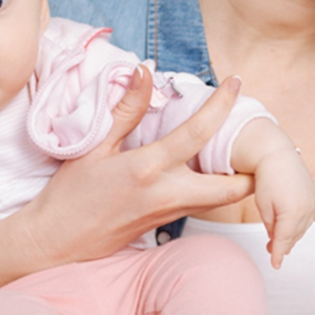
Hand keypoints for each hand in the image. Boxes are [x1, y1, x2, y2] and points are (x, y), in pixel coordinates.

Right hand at [8, 69, 254, 268]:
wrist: (56, 242)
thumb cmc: (71, 194)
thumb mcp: (93, 146)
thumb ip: (125, 110)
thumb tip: (143, 71)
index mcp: (149, 168)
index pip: (198, 132)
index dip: (222, 105)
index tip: (236, 83)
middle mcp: (168, 194)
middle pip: (233, 188)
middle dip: (253, 168)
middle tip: (257, 138)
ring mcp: (170, 214)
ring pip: (223, 202)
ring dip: (238, 181)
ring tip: (240, 151)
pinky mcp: (167, 225)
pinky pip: (203, 206)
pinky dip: (216, 190)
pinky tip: (210, 171)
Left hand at [254, 147, 314, 267]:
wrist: (275, 154)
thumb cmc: (266, 179)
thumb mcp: (264, 207)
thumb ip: (272, 226)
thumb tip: (278, 238)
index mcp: (291, 213)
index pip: (284, 240)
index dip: (278, 254)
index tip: (275, 265)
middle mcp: (307, 209)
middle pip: (295, 234)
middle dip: (283, 244)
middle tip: (272, 250)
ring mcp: (314, 200)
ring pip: (306, 225)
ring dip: (295, 233)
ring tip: (283, 239)